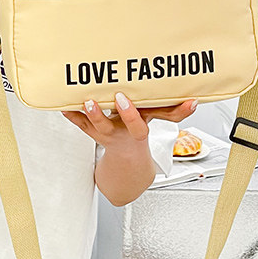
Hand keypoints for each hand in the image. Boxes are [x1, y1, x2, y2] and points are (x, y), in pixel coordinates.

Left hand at [62, 92, 196, 151]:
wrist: (128, 161)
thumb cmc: (140, 130)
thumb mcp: (159, 122)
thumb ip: (175, 112)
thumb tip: (195, 101)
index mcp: (138, 130)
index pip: (139, 125)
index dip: (132, 114)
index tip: (126, 99)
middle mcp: (122, 133)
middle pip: (115, 127)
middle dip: (117, 114)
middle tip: (115, 97)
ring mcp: (107, 134)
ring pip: (96, 127)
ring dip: (90, 114)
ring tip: (85, 101)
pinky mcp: (94, 133)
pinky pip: (81, 126)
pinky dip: (71, 115)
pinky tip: (62, 106)